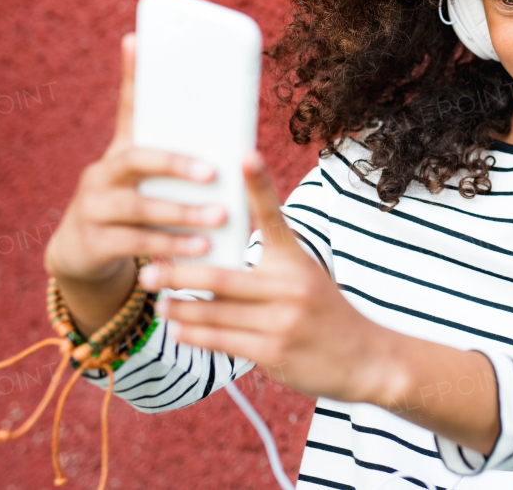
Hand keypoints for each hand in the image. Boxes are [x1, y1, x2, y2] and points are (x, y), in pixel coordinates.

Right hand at [44, 32, 226, 284]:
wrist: (82, 253)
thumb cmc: (130, 202)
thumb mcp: (147, 173)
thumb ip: (177, 144)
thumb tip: (213, 109)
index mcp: (122, 149)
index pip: (129, 104)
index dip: (132, 72)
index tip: (139, 39)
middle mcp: (101, 172)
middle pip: (137, 160)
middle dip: (176, 163)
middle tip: (213, 173)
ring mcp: (92, 207)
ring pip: (139, 208)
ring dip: (182, 214)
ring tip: (219, 218)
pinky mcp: (92, 243)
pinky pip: (134, 244)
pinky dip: (169, 247)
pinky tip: (200, 250)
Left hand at [138, 149, 386, 403]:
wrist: (365, 358)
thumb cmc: (325, 312)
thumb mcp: (306, 278)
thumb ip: (269, 267)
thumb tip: (212, 260)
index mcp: (296, 260)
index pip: (274, 216)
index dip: (259, 185)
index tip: (244, 155)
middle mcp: (290, 287)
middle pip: (220, 277)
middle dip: (178, 273)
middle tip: (147, 269)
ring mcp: (282, 321)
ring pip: (214, 312)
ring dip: (179, 308)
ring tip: (157, 303)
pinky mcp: (274, 352)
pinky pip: (222, 341)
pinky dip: (195, 335)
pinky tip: (177, 330)